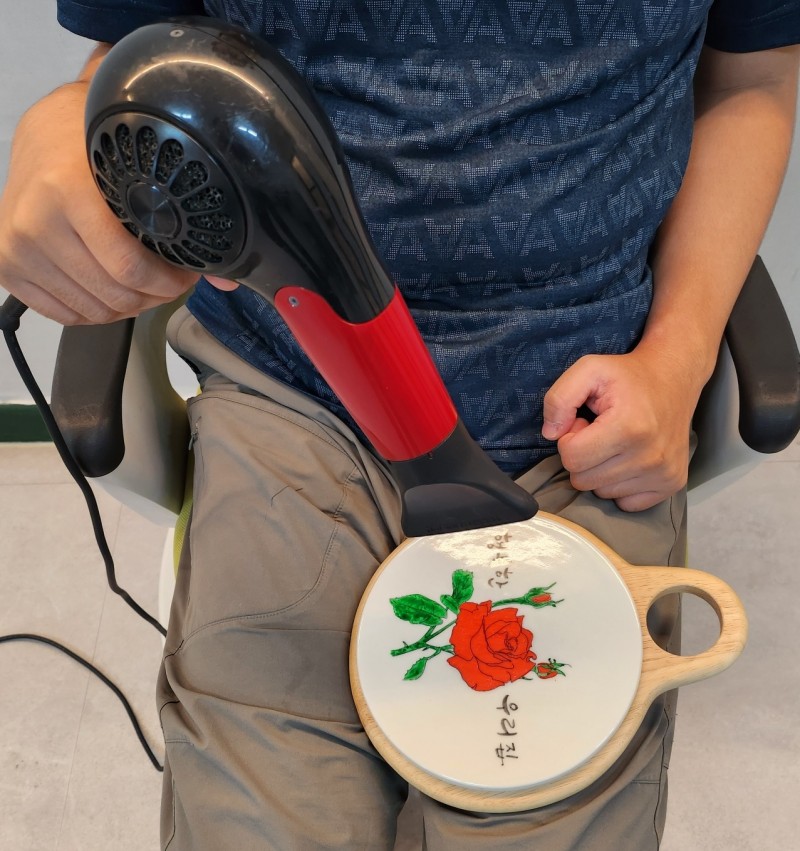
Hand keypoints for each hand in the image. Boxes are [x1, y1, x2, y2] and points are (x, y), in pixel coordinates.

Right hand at [0, 82, 201, 323]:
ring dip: (127, 306)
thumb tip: (228, 280)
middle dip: (154, 296)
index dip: (168, 281)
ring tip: (142, 283)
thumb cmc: (95, 151)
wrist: (43, 137)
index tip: (185, 272)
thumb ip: (183, 223)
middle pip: (114, 295)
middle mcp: (35, 222)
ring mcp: (17, 249)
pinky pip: (65, 315)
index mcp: (68, 191)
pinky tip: (111, 288)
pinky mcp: (7, 268)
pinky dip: (97, 310)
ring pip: (93, 311)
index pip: (130, 268)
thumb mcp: (139, 171)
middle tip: (168, 281)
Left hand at [541, 347, 700, 511]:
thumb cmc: (627, 376)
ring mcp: (663, 473)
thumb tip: (551, 434)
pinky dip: (620, 484)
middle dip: (583, 456)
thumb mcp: (588, 369)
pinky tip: (628, 459)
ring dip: (600, 470)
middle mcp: (650, 456)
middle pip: (583, 479)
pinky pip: (626, 503)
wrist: (674, 379)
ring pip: (602, 492)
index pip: (572, 458)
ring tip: (615, 442)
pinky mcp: (672, 484)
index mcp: (629, 428)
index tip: (583, 423)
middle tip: (598, 432)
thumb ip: (559, 399)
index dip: (569, 439)